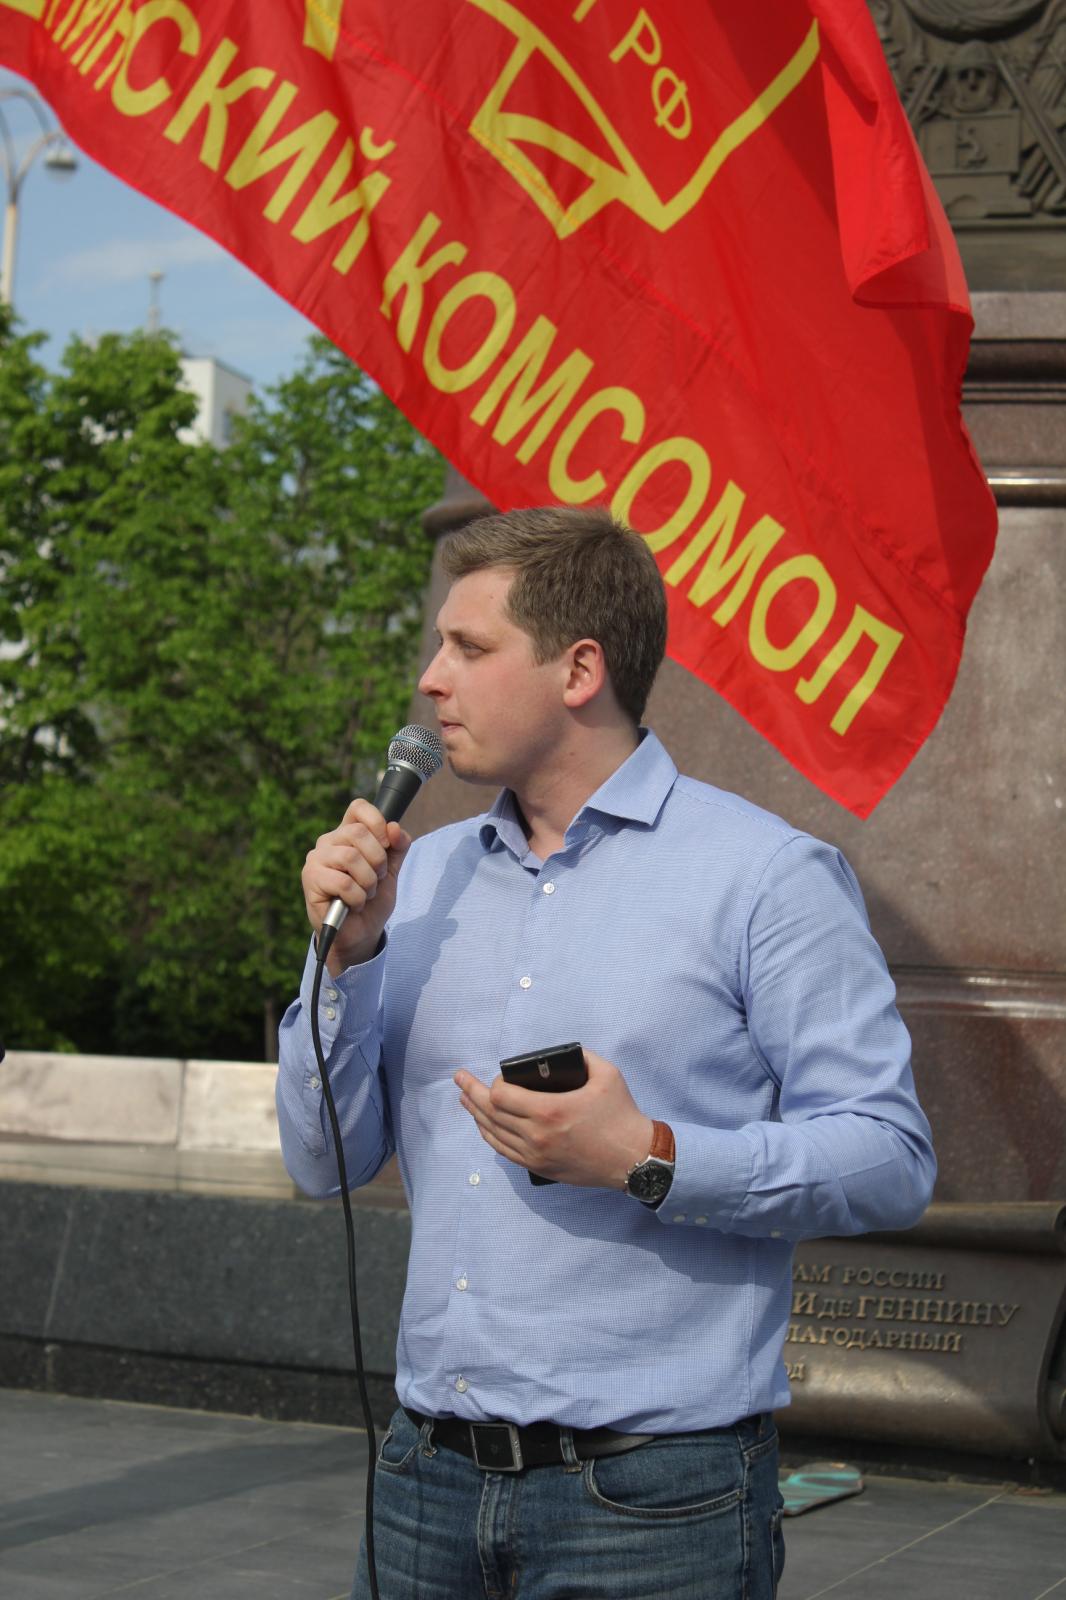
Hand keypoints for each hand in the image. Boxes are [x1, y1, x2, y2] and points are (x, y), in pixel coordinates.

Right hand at [301, 799, 411, 975]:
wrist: (360, 934)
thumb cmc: (371, 900)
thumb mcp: (391, 871)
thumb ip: (397, 847)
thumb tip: (395, 828)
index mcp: (347, 834)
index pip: (358, 808)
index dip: (377, 821)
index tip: (386, 844)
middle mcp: (328, 842)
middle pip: (359, 832)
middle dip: (378, 860)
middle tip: (377, 880)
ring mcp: (316, 860)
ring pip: (350, 856)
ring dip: (368, 881)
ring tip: (366, 893)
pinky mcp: (311, 880)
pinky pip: (343, 882)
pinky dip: (357, 897)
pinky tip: (354, 905)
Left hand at [454, 1048, 653, 1188]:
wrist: (634, 1158)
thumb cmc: (621, 1115)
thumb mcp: (607, 1074)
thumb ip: (582, 1057)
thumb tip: (562, 1053)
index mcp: (549, 1111)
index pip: (500, 1097)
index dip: (492, 1084)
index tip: (499, 1076)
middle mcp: (537, 1135)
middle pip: (489, 1114)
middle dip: (470, 1094)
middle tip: (459, 1079)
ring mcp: (536, 1155)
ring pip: (492, 1134)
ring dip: (476, 1115)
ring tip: (464, 1100)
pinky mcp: (540, 1168)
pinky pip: (504, 1152)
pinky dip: (490, 1136)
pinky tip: (484, 1126)